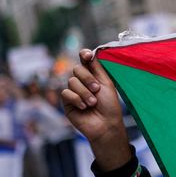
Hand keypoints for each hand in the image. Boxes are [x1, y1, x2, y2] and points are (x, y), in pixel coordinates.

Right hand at [62, 49, 131, 169]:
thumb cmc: (109, 106)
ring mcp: (74, 92)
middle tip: (97, 90)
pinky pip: (66, 93)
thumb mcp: (106, 84)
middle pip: (77, 69)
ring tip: (93, 103)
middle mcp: (82, 82)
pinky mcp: (67, 102)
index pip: (85, 61)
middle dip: (88, 79)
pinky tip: (84, 107)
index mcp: (93, 76)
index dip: (84, 56)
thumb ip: (97, 68)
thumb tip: (91, 52)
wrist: (105, 125)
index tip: (87, 56)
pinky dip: (76, 99)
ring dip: (84, 92)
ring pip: (72, 81)